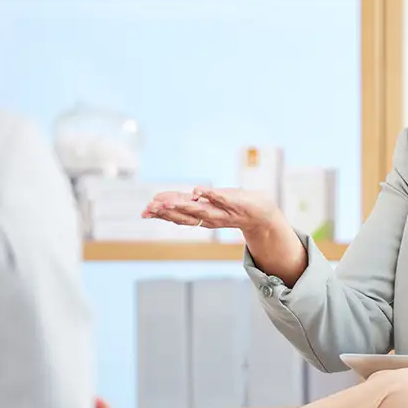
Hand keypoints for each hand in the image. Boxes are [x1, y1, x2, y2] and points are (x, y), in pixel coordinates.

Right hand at [142, 186, 278, 234]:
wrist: (261, 214)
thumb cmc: (232, 206)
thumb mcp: (206, 205)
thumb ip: (185, 202)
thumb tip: (160, 200)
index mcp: (201, 216)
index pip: (177, 215)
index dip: (161, 213)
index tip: (146, 210)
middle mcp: (209, 217)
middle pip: (184, 215)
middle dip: (166, 212)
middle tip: (150, 208)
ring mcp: (221, 211)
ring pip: (198, 209)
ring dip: (182, 206)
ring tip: (165, 203)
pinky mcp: (235, 203)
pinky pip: (221, 198)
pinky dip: (209, 195)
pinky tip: (197, 191)